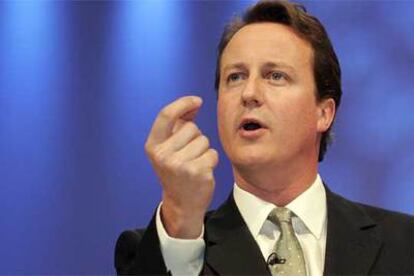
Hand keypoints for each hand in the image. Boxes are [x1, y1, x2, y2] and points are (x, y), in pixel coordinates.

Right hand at [145, 96, 218, 238]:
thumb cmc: (177, 171)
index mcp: (153, 146)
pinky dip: (211, 160)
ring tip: (194, 163)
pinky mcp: (197, 172)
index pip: (166, 115)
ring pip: (204, 140)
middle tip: (188, 155)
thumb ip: (179, 125)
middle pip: (191, 127)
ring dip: (204, 150)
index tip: (197, 101)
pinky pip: (213, 153)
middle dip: (195, 137)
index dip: (183, 103)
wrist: (182, 204)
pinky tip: (202, 171)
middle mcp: (163, 155)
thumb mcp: (169, 148)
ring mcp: (180, 164)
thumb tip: (195, 103)